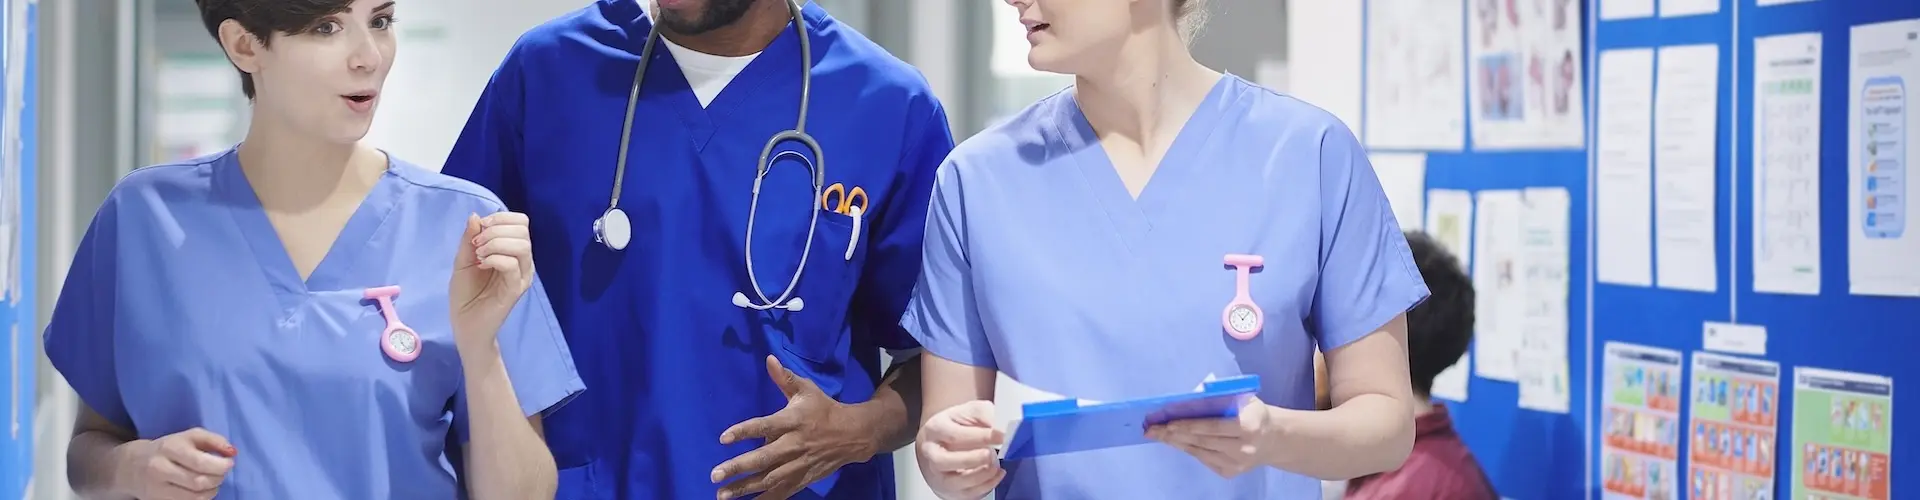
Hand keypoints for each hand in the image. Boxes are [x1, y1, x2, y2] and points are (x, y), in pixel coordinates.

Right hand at [117, 427, 237, 499]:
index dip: (220, 466)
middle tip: (222, 473)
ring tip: (214, 482)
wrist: (132, 465)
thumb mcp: (189, 436)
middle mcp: (160, 469)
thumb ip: (213, 440)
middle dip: (218, 478)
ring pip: (195, 496)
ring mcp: (157, 488)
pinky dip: (202, 498)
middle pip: (199, 481)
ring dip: (213, 490)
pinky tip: (203, 490)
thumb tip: (233, 451)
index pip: (199, 462)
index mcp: (169, 448)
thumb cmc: (169, 448)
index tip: (229, 463)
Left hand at [450, 212, 534, 348]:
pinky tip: (482, 266)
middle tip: (477, 244)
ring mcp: (521, 276)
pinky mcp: (515, 289)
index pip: (521, 222)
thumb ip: (470, 239)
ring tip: (479, 256)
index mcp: (513, 252)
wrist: (465, 323)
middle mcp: (523, 262)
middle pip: (522, 230)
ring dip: (495, 244)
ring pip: (521, 246)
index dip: (500, 218)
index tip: (480, 229)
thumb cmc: (466, 293)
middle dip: (495, 231)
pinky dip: (494, 259)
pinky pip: (511, 265)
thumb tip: (476, 216)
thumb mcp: (463, 259)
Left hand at [710, 356, 873, 499]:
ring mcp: (798, 465)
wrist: (853, 435)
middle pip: (763, 458)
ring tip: (722, 494)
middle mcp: (793, 445)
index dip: (744, 432)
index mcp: (792, 421)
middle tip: (715, 474)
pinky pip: (781, 493)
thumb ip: (785, 378)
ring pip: (768, 479)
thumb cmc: (824, 409)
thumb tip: (769, 359)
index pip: (765, 426)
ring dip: (744, 488)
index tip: (723, 438)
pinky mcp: (802, 479)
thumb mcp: (807, 390)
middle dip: (738, 467)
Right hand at [915, 401, 1004, 499]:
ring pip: (953, 482)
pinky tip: (996, 474)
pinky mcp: (949, 490)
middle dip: (971, 459)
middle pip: (943, 461)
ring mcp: (938, 474)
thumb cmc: (957, 426)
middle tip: (991, 454)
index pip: (954, 435)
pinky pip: (966, 494)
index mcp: (935, 429)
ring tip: (995, 465)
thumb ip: (985, 414)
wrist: (943, 442)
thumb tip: (1001, 427)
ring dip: (980, 476)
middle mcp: (931, 453)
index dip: (980, 436)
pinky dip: (985, 486)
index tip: (1001, 436)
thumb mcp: (969, 412)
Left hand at [1146, 396, 1276, 477]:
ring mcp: (1236, 464)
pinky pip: (1204, 460)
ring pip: (1200, 452)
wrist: (1273, 440)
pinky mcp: (1230, 473)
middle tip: (1152, 430)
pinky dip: (1189, 449)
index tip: (1169, 423)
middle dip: (1174, 435)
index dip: (1189, 425)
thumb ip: (1223, 397)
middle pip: (1202, 441)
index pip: (1213, 427)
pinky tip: (1175, 442)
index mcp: (1247, 427)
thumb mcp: (1245, 399)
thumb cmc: (1254, 413)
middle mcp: (1242, 448)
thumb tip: (1191, 395)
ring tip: (1158, 435)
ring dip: (1177, 443)